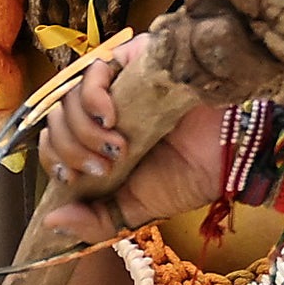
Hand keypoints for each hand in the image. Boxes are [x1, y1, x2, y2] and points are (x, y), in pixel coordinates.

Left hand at [37, 35, 224, 240]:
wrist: (231, 150)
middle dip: (71, 150)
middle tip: (104, 167)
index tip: (76, 178)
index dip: (54, 159)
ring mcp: (113, 85)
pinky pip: (91, 72)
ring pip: (67, 98)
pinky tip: (110, 118)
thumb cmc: (189, 176)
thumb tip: (51, 222)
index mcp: (97, 144)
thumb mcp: (136, 207)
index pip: (53, 143)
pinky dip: (91, 98)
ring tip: (118, 148)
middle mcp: (100, 112)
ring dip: (83, 131)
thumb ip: (95, 220)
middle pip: (55, 121)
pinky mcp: (128, 62)